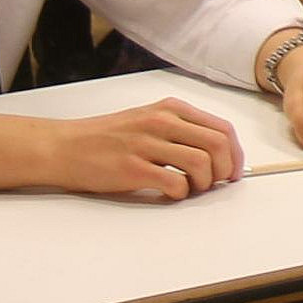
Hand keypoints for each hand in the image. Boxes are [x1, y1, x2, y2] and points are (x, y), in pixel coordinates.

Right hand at [47, 98, 242, 201]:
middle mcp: (162, 122)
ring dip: (205, 183)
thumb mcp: (149, 120)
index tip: (233, 170)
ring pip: (201, 163)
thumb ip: (180, 131)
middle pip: (218, 144)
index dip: (235, 153)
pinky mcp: (133, 168)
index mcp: (170, 109)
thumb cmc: (109, 137)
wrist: (66, 146)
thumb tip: (218, 153)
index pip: (222, 128)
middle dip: (227, 169)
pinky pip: (175, 183)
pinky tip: (170, 193)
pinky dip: (181, 193)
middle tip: (218, 183)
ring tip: (192, 189)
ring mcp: (147, 144)